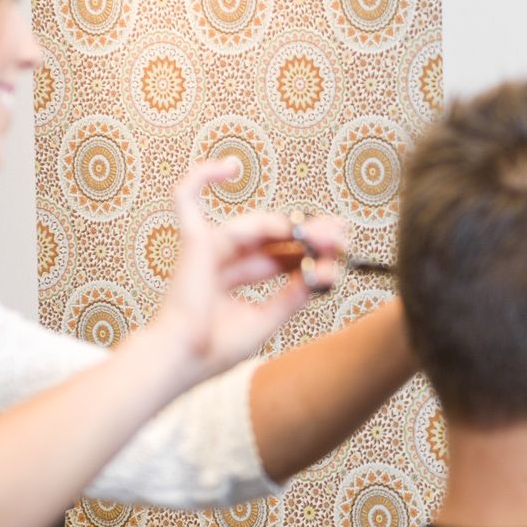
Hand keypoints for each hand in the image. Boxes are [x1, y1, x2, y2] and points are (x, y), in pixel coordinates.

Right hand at [144, 165, 338, 384]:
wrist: (183, 360)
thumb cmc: (213, 349)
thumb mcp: (266, 320)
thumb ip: (295, 294)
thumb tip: (326, 272)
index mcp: (235, 279)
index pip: (281, 257)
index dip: (310, 252)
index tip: (342, 248)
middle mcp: (223, 260)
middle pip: (274, 238)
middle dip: (310, 235)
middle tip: (343, 233)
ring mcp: (209, 249)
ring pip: (259, 225)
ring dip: (294, 226)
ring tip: (325, 234)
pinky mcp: (197, 242)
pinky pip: (188, 199)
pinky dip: (203, 177)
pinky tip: (229, 167)